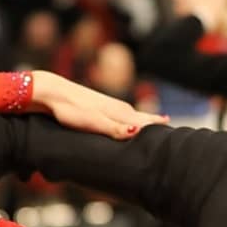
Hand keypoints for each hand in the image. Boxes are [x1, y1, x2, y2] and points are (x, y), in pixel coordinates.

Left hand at [31, 71, 166, 138]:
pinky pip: (122, 115)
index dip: (159, 127)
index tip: (175, 133)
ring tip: (156, 125)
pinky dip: (131, 120)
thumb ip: (115, 128)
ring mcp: (109, 106)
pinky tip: (128, 123)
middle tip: (171, 129)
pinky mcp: (99, 107)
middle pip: (142, 117)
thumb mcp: (93, 122)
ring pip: (133, 115)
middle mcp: (118, 107)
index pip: (146, 122)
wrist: (51, 93)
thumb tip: (139, 131)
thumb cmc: (71, 110)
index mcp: (120, 112)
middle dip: (156, 124)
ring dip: (144, 121)